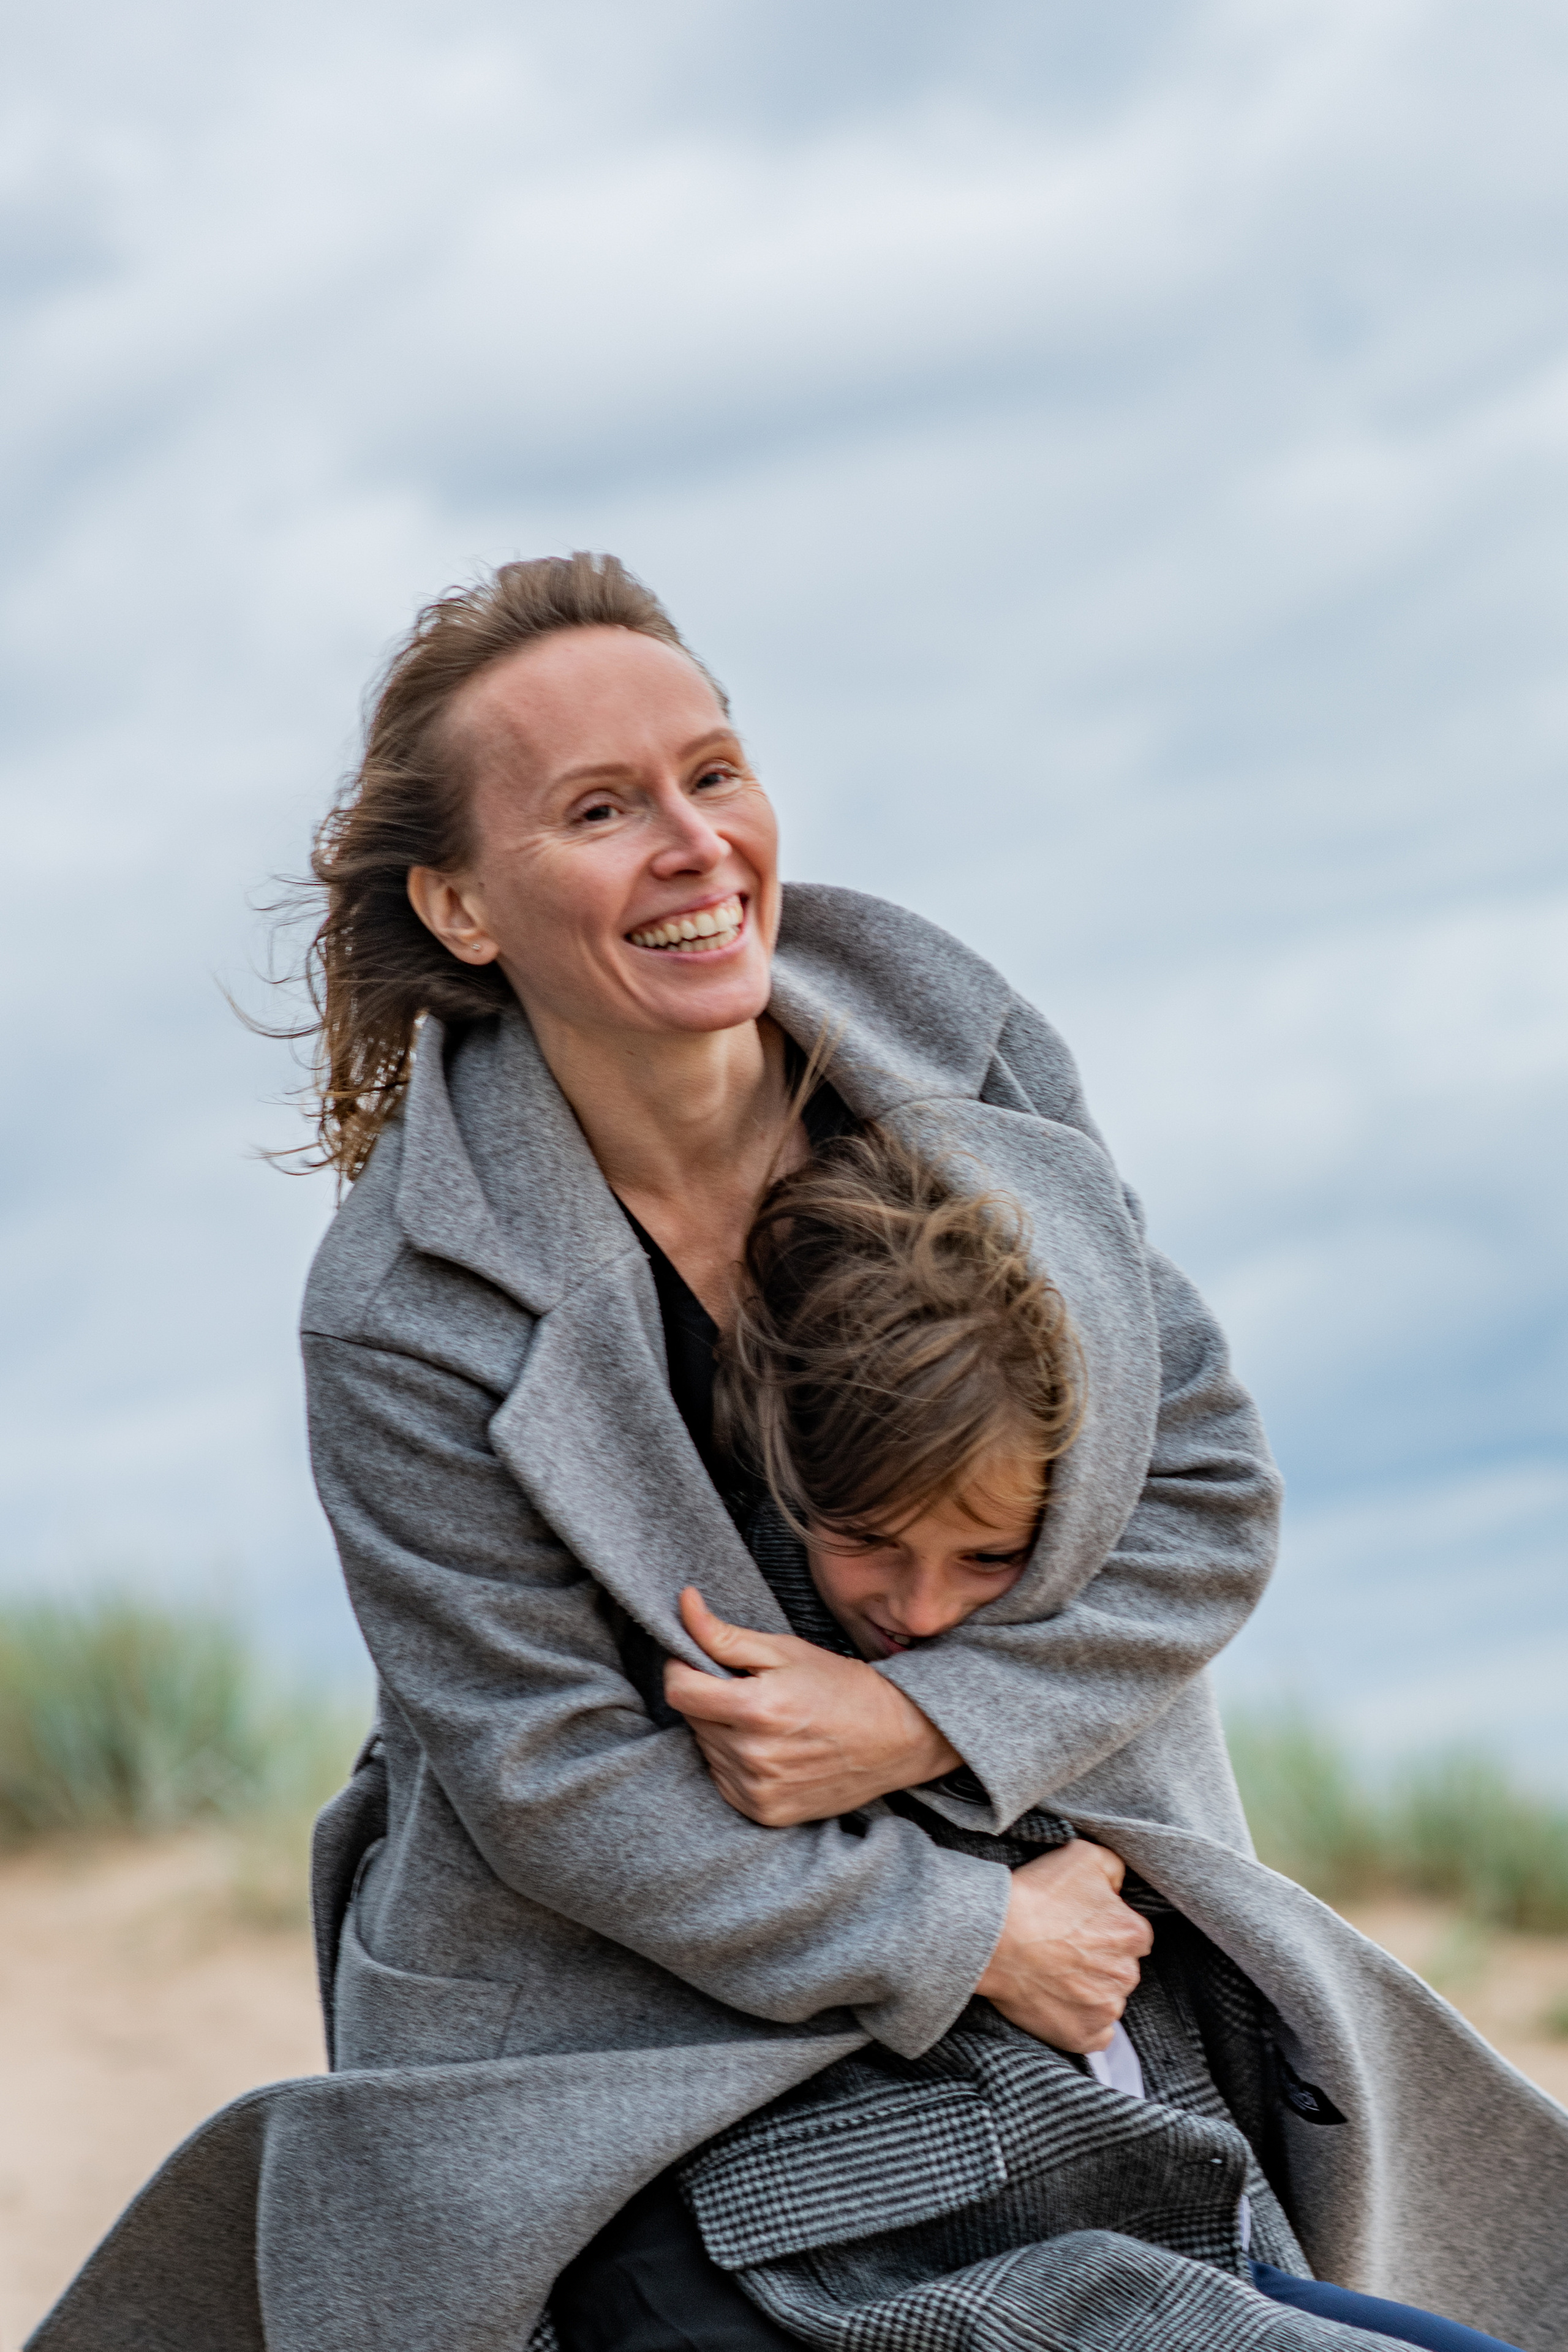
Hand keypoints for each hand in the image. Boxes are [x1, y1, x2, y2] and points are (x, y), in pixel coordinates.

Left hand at [663, 1587, 960, 1824]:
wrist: (896, 1736)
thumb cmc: (841, 1685)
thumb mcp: (785, 1650)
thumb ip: (725, 1635)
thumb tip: (683, 1603)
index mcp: (757, 1709)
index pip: (678, 1690)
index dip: (682, 1668)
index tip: (700, 1662)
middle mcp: (754, 1757)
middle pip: (694, 1719)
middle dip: (710, 1698)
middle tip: (750, 1688)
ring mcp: (760, 1791)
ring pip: (707, 1750)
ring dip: (722, 1731)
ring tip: (766, 1719)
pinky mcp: (766, 1813)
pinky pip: (724, 1781)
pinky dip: (736, 1762)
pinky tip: (769, 1748)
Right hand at [975, 1839, 1151, 2052]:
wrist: (994, 1938)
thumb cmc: (1036, 1895)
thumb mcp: (1083, 1855)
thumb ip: (1115, 1868)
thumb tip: (1119, 1888)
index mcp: (1133, 1934)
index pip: (1132, 1933)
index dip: (1105, 1927)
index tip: (1078, 1925)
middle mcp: (1126, 1975)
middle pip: (1120, 1967)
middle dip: (1098, 1958)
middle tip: (1061, 1946)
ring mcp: (1106, 2009)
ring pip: (1107, 1998)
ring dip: (1089, 1988)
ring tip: (1052, 1971)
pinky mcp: (1083, 2036)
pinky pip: (1096, 2034)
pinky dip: (1082, 2021)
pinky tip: (1058, 2001)